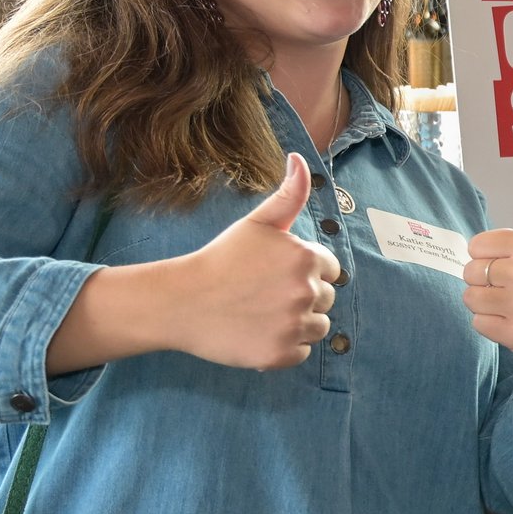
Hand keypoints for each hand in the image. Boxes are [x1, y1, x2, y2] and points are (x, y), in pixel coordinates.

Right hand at [176, 153, 342, 369]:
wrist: (182, 301)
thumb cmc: (221, 259)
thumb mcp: (256, 223)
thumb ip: (288, 195)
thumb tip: (299, 160)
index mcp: (307, 259)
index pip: (330, 270)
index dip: (303, 271)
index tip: (274, 273)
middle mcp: (306, 292)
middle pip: (326, 299)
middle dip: (301, 296)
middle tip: (263, 293)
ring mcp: (294, 325)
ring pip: (318, 327)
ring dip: (298, 323)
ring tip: (262, 313)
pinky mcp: (281, 354)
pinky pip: (302, 351)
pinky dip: (285, 346)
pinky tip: (258, 332)